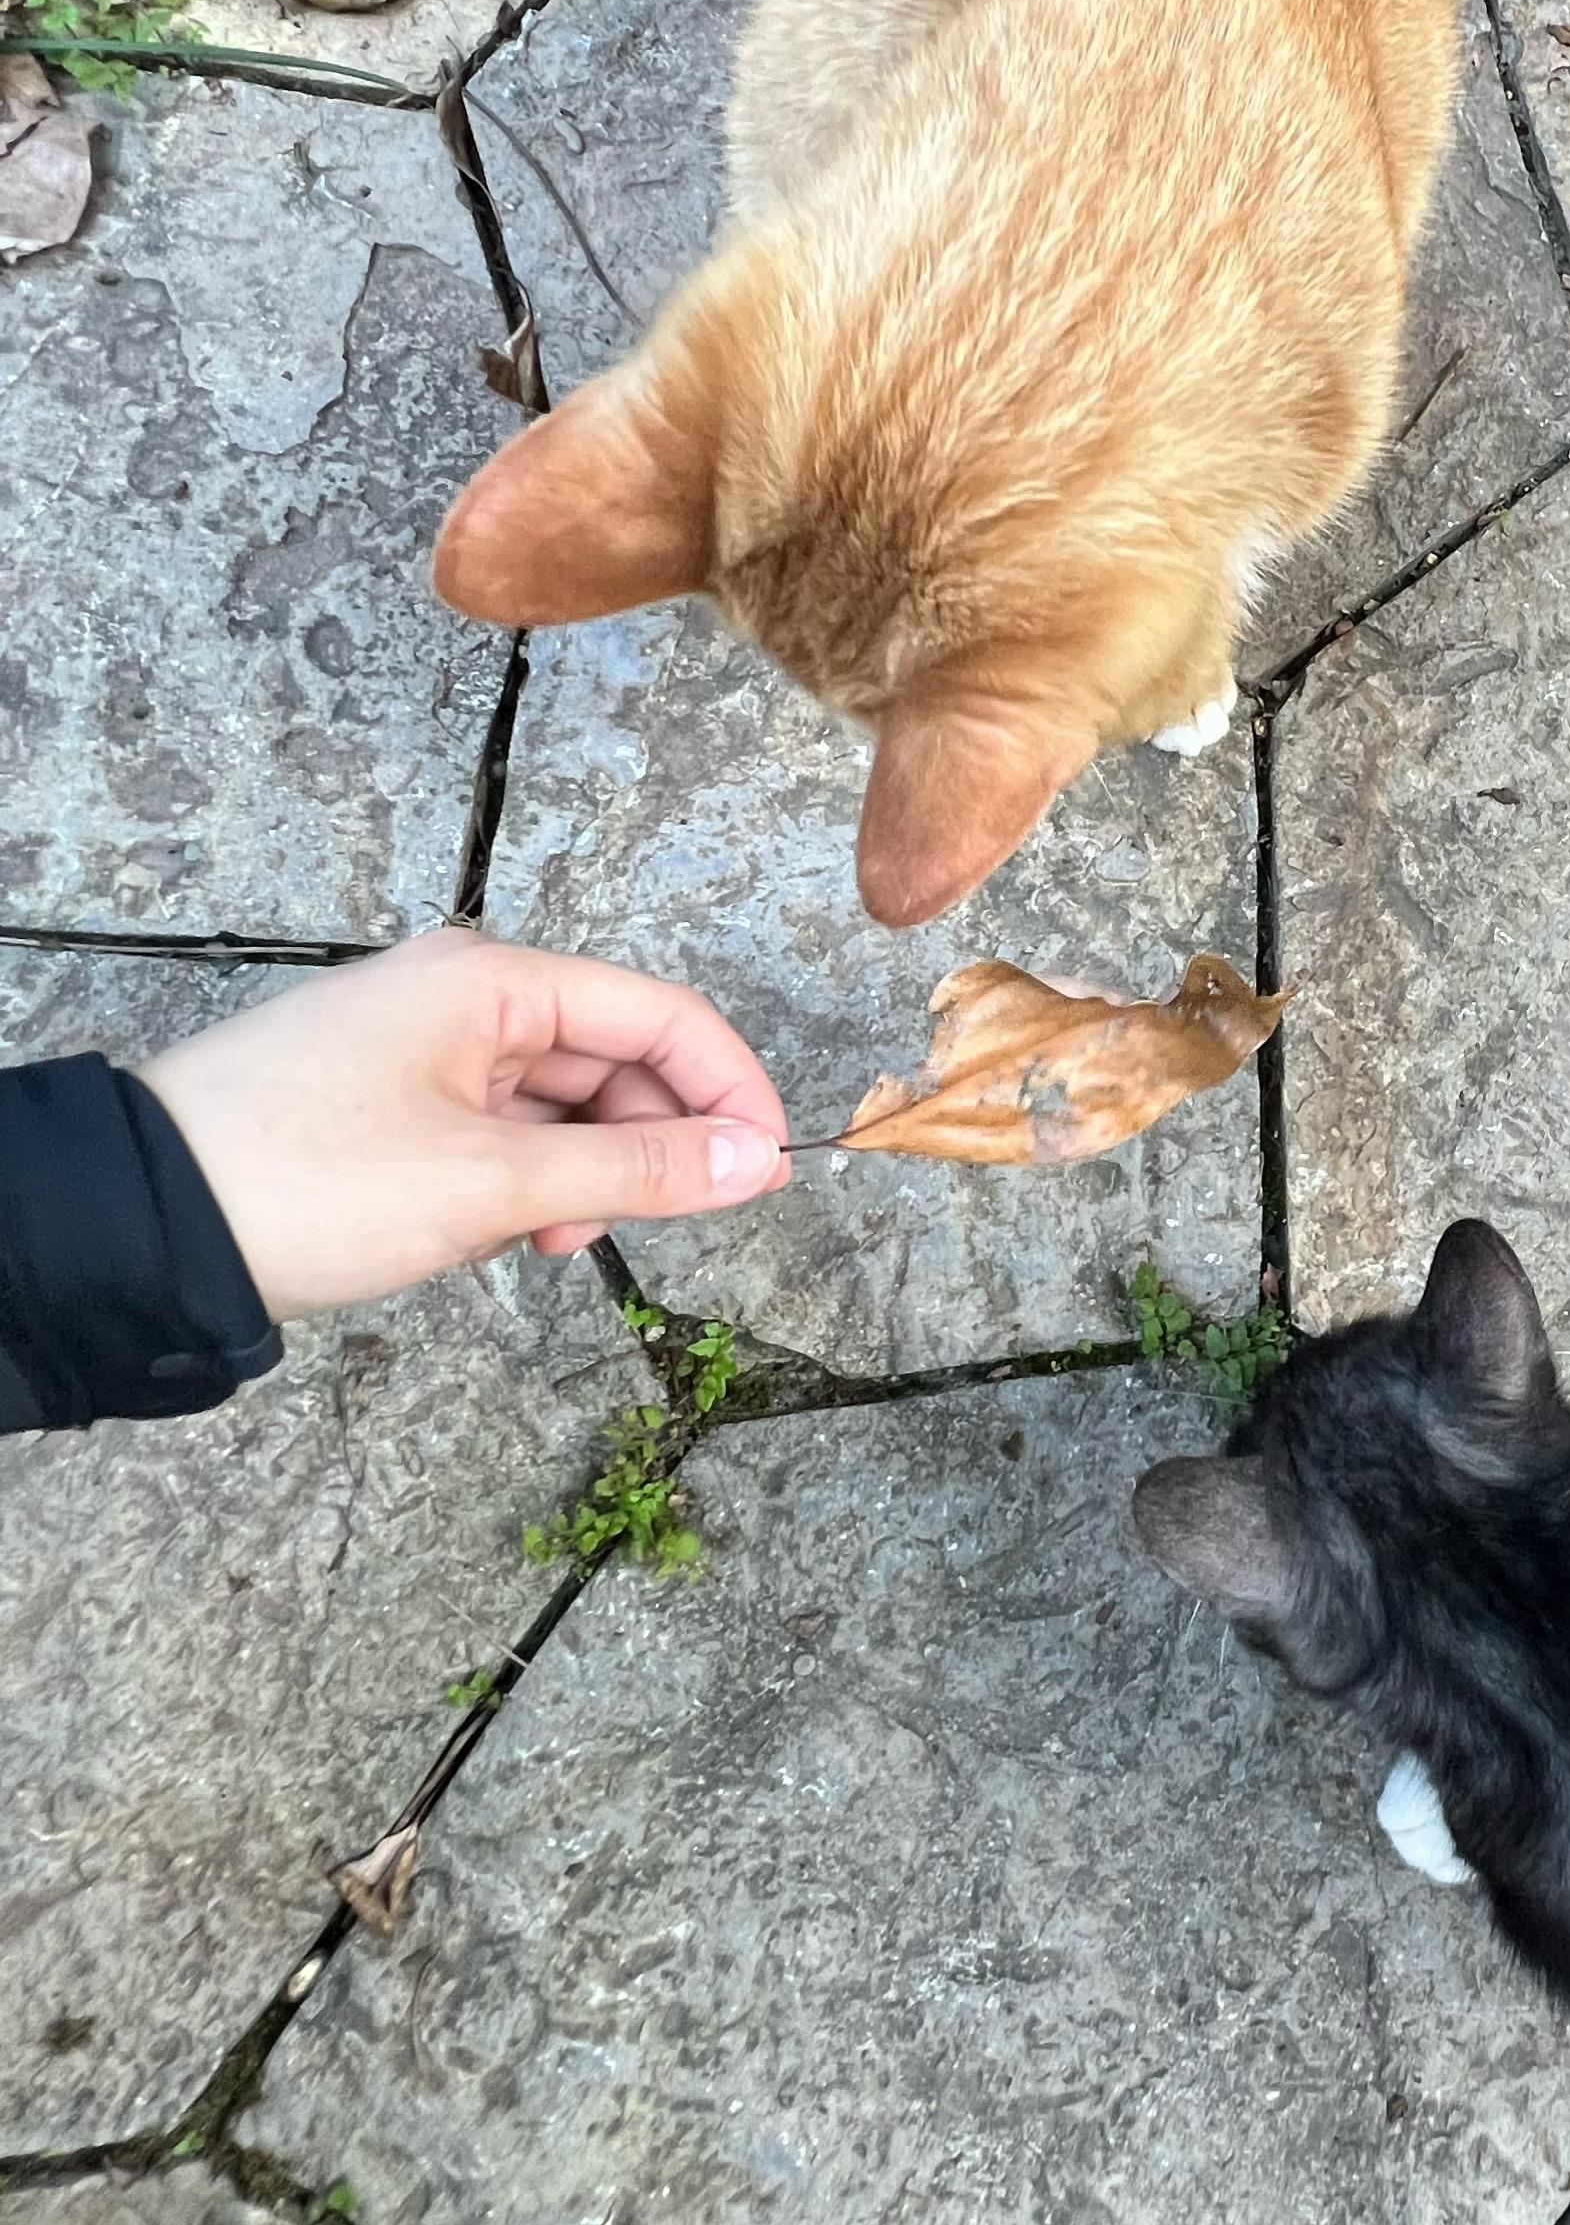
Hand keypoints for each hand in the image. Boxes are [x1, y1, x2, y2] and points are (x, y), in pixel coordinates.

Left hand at [135, 925, 791, 1320]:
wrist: (145, 1226)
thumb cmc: (306, 1182)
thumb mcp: (495, 1187)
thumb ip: (638, 1170)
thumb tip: (755, 1161)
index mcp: (491, 980)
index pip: (662, 1015)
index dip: (731, 1090)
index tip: (769, 1171)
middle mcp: (461, 995)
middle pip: (613, 1058)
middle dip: (651, 1143)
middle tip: (664, 1224)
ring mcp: (421, 1047)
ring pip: (558, 1104)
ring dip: (583, 1176)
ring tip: (553, 1244)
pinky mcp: (389, 1100)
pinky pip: (500, 1131)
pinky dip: (525, 1184)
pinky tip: (505, 1238)